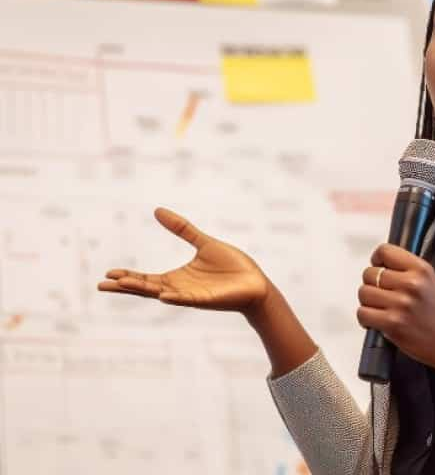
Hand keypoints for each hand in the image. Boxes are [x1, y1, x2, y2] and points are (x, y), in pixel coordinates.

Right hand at [98, 207, 271, 314]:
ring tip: (123, 284)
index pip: (146, 278)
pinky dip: (176, 298)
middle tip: (102, 285)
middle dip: (126, 286)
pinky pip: (188, 299)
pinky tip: (163, 296)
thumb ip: (182, 229)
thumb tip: (157, 210)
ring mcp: (192, 296)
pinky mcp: (206, 299)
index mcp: (177, 278)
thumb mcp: (203, 242)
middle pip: (147, 289)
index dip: (128, 276)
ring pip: (163, 294)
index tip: (108, 274)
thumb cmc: (231, 266)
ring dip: (144, 289)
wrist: (255, 283)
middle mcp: (180, 289)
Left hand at [357, 243, 434, 372]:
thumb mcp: (428, 281)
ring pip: (364, 293)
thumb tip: (377, 265)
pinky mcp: (393, 323)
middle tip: (382, 296)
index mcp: (421, 268)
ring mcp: (402, 303)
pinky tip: (377, 321)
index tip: (378, 268)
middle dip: (371, 285)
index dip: (376, 260)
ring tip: (380, 310)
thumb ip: (405, 270)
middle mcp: (411, 283)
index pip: (384, 251)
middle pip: (370, 273)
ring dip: (368, 303)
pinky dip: (366, 319)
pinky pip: (363, 313)